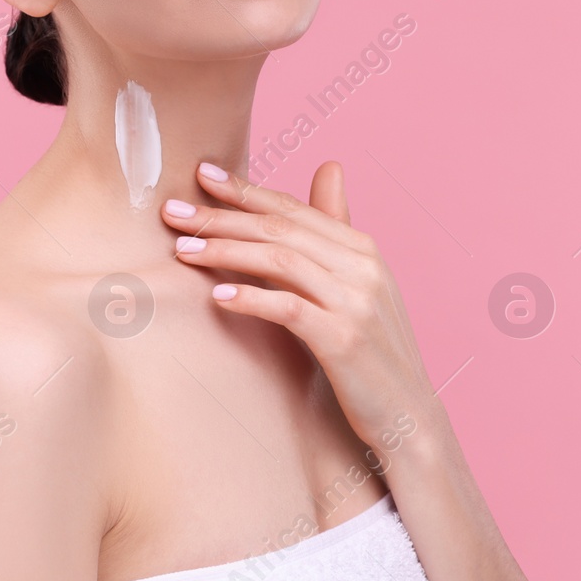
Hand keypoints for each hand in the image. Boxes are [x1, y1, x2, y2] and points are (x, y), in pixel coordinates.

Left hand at [162, 159, 437, 449]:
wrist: (407, 415)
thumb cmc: (370, 349)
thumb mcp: (355, 283)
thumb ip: (333, 231)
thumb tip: (329, 165)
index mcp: (362, 248)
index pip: (291, 209)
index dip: (244, 190)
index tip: (200, 174)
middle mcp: (363, 267)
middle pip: (279, 230)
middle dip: (221, 218)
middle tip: (172, 213)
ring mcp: (357, 302)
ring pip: (280, 261)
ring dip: (226, 252)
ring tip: (183, 252)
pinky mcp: (346, 340)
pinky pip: (290, 309)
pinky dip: (252, 298)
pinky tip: (218, 297)